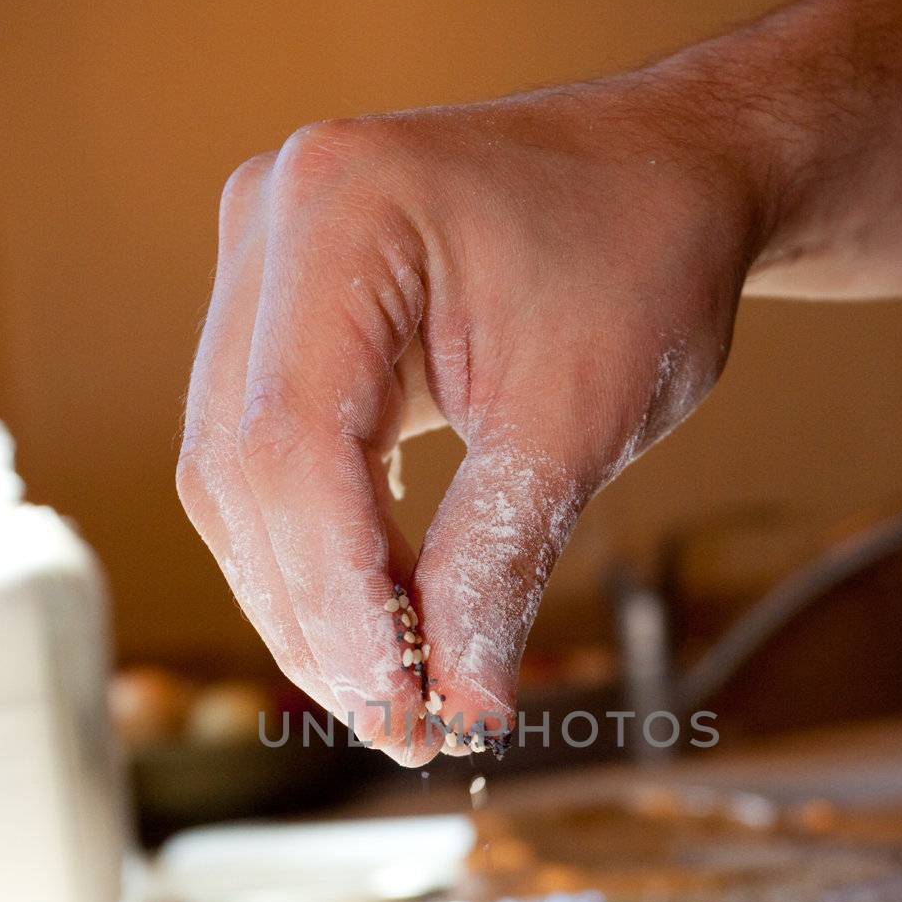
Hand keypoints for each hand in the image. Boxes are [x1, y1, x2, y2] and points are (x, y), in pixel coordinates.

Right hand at [177, 70, 764, 761]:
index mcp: (337, 209)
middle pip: (240, 469)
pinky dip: (316, 550)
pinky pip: (263, 456)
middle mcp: (268, 220)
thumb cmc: (643, 261)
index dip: (336, 595)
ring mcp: (261, 262)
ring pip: (233, 478)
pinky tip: (373, 620)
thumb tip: (459, 704)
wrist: (668, 176)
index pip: (291, 442)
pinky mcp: (281, 310)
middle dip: (318, 617)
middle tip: (401, 724)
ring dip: (306, 600)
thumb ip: (498, 562)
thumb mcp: (579, 418)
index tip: (400, 705)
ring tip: (393, 694)